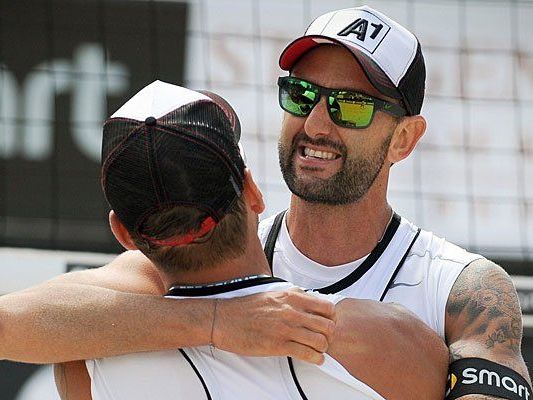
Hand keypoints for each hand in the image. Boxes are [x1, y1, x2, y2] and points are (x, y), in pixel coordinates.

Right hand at [212, 289, 335, 364]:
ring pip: (320, 341)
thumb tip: (307, 296)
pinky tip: (314, 358)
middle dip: (329, 334)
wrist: (224, 319)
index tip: (326, 322)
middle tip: (324, 338)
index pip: (326, 307)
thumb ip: (292, 295)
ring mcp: (285, 329)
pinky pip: (307, 354)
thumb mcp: (272, 293)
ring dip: (322, 348)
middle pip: (327, 325)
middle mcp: (291, 311)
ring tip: (318, 350)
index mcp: (291, 296)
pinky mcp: (278, 345)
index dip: (330, 317)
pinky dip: (315, 358)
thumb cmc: (246, 308)